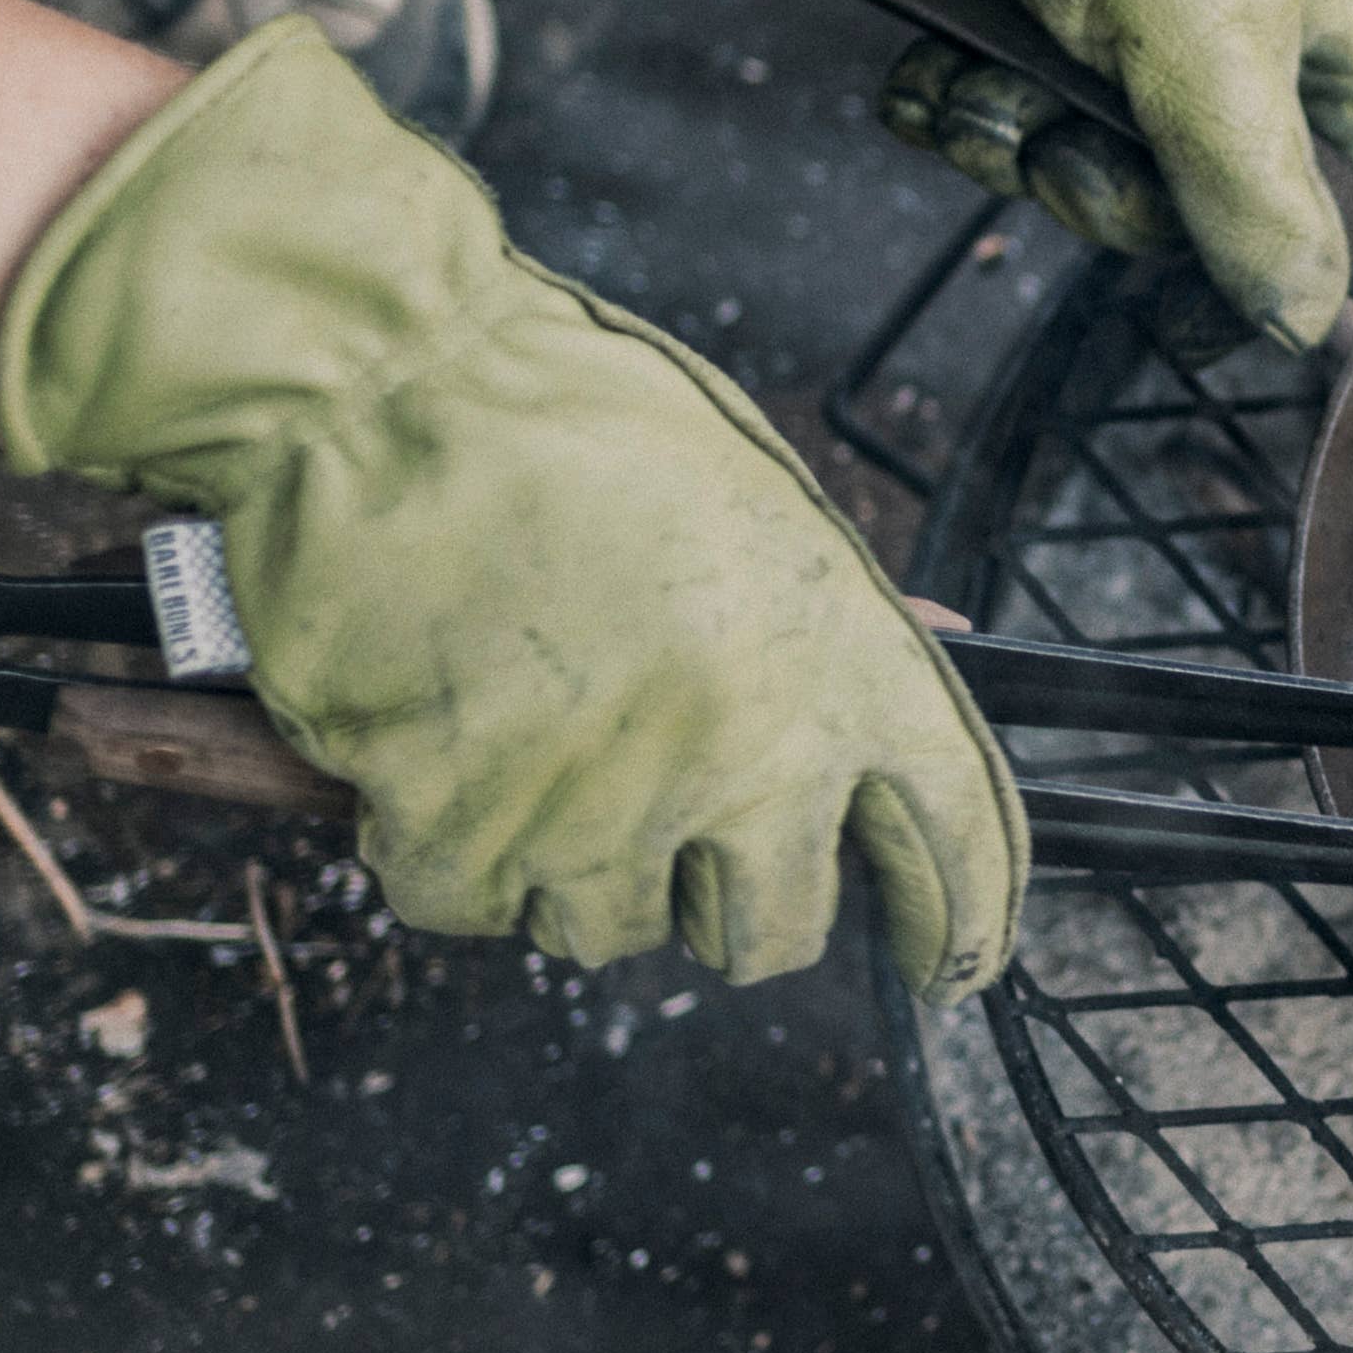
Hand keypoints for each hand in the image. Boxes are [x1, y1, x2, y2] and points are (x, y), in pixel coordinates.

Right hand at [0, 18, 1027, 994]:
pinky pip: (471, 902)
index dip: (963, 922)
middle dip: (731, 904)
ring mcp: (611, 818)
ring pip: (614, 928)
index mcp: (852, 674)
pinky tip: (434, 741)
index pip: (959, 844)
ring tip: (531, 734)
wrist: (388, 390)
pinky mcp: (470, 842)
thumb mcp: (762, 506)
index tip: (954, 962)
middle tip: (676, 832)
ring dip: (574, 863)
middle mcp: (754, 767)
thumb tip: (931, 657)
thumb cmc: (576, 420)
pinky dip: (445, 844)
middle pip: (778, 931)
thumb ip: (831, 627)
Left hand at [723, 0, 1352, 351]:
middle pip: (1166, 209)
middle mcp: (1221, 50)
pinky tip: (928, 65)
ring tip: (977, 76)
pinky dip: (945, 102)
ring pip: (1061, 165)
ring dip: (999, 140)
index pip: (1316, 212)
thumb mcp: (1209, 44)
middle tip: (1054, 135)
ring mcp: (1112, 34)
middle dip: (1087, 186)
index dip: (1253, 267)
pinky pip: (985, 113)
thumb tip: (1307, 324)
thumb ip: (1255, 193)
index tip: (1189, 309)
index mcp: (1306, 55)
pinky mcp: (1016, 11)